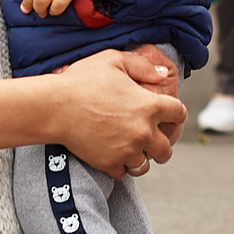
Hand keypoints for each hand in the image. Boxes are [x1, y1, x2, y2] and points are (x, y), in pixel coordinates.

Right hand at [48, 47, 183, 176]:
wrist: (54, 107)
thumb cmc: (82, 81)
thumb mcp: (113, 60)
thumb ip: (142, 66)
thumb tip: (162, 75)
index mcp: (149, 106)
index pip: (179, 114)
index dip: (175, 113)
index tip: (169, 115)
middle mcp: (143, 132)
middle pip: (167, 149)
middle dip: (161, 144)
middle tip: (152, 141)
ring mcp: (127, 151)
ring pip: (145, 165)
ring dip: (141, 158)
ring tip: (131, 150)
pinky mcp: (109, 163)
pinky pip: (123, 173)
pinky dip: (120, 166)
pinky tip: (113, 155)